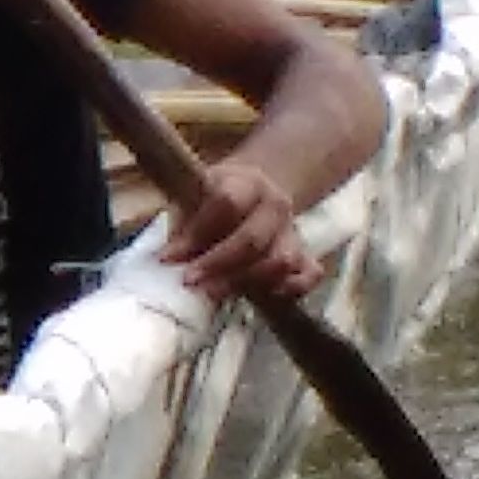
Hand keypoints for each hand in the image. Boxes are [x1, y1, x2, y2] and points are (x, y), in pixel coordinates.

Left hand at [161, 159, 322, 301]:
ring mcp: (293, 230)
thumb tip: (168, 258)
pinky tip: (266, 295)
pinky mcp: (305, 254)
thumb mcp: (192, 199)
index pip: (227, 203)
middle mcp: (274, 205)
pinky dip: (292, 288)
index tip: (168, 257)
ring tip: (214, 293)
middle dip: (217, 264)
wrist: (252, 192)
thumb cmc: (211, 201)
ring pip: (280, 260)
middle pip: (253, 239)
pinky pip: (310, 274)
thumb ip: (182, 226)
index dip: (196, 233)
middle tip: (189, 282)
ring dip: (245, 281)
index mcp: (246, 182)